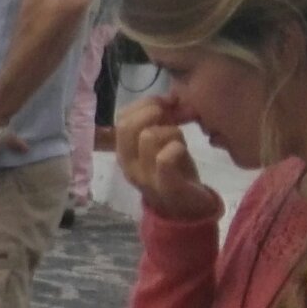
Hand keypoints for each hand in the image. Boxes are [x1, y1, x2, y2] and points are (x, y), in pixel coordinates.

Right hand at [116, 96, 219, 220]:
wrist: (186, 210)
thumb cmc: (173, 171)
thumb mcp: (159, 144)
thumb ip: (157, 123)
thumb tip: (168, 98)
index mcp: (124, 151)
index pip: (121, 117)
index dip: (143, 104)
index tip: (165, 102)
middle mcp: (128, 163)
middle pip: (127, 125)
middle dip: (152, 111)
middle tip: (173, 114)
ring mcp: (144, 176)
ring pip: (147, 137)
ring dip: (169, 131)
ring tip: (179, 139)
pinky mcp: (165, 186)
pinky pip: (164, 159)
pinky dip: (175, 147)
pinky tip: (182, 150)